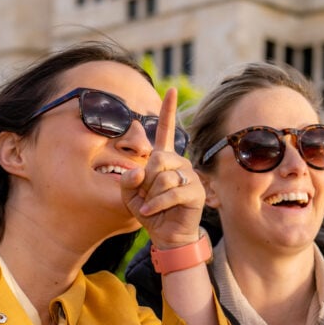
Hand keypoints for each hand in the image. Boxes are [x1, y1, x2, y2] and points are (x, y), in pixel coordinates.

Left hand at [120, 88, 203, 248]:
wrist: (167, 235)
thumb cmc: (150, 211)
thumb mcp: (130, 196)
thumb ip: (128, 181)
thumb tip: (139, 172)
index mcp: (164, 158)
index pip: (166, 130)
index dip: (168, 110)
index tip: (170, 90)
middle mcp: (179, 163)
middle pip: (157, 159)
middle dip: (146, 180)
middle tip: (146, 195)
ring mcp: (190, 176)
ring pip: (163, 177)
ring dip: (151, 195)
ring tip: (151, 205)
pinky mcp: (195, 192)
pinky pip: (171, 192)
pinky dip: (156, 203)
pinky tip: (150, 211)